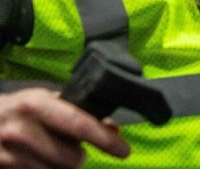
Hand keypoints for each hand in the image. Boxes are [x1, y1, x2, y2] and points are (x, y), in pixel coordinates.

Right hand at [0, 88, 129, 168]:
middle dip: (78, 155)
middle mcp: (22, 130)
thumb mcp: (43, 102)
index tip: (124, 150)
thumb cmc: (17, 111)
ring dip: (59, 165)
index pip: (79, 125)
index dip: (105, 140)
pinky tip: (33, 159)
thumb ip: (78, 112)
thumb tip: (113, 129)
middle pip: (72, 158)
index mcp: (35, 105)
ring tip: (46, 150)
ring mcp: (9, 154)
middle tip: (69, 146)